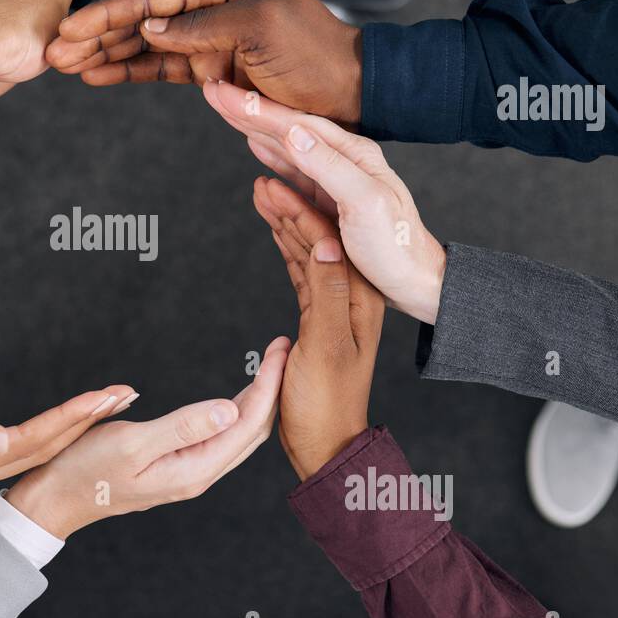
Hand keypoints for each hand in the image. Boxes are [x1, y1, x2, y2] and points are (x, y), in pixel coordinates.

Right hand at [0, 381, 135, 500]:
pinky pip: (1, 450)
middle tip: (124, 395)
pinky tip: (47, 426)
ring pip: (22, 451)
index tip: (109, 395)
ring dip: (63, 428)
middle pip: (35, 449)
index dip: (72, 417)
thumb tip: (4, 440)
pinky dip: (33, 434)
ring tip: (99, 406)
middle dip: (83, 422)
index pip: (27, 441)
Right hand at [5, 338, 289, 537]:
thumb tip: (229, 409)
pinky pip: (220, 437)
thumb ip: (182, 426)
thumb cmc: (85, 471)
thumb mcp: (131, 444)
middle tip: (281, 349)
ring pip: (238, 434)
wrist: (56, 499)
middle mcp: (198, 472)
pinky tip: (236, 396)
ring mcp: (188, 471)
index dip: (268, 384)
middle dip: (272, 388)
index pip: (247, 423)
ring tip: (269, 366)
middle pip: (252, 430)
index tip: (279, 350)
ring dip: (257, 399)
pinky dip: (236, 411)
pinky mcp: (176, 465)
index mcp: (194, 469)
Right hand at [46, 0, 361, 125]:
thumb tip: (149, 26)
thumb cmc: (315, 52)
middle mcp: (210, 6)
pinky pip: (161, 69)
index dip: (110, 12)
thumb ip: (203, 26)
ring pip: (144, 45)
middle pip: (140, 18)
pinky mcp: (210, 69)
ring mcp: (207, 39)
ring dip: (105, 55)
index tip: (73, 27)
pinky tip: (99, 76)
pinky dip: (130, 72)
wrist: (348, 90)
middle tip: (55, 51)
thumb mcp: (262, 28)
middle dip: (96, 34)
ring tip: (67, 66)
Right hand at [205, 82, 444, 323]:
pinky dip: (270, 159)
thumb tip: (293, 131)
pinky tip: (257, 150)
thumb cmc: (397, 246)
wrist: (416, 283)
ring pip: (287, 148)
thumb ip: (329, 166)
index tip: (223, 92)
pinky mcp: (330, 205)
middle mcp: (344, 161)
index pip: (295, 124)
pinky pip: (292, 176)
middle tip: (214, 91)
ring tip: (229, 111)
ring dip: (256, 129)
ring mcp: (336, 182)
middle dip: (249, 110)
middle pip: (288, 129)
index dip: (256, 109)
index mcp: (353, 154)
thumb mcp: (365, 203)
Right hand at [252, 178, 383, 478]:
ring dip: (283, 217)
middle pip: (318, 233)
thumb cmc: (326, 405)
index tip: (271, 175)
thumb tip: (326, 240)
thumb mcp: (325, 347)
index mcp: (358, 295)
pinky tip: (271, 224)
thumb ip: (326, 292)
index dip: (299, 201)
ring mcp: (333, 302)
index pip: (328, 234)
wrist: (326, 446)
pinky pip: (299, 268)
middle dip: (289, 200)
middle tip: (259, 171)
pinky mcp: (316, 314)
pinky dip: (282, 243)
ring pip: (306, 247)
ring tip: (258, 187)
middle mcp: (350, 292)